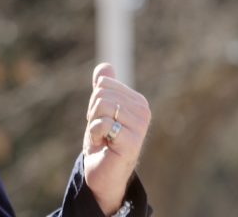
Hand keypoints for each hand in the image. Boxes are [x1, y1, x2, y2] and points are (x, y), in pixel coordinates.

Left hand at [82, 63, 150, 214]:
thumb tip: (106, 66)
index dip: (95, 102)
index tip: (102, 119)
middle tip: (102, 131)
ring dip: (94, 124)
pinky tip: (103, 145)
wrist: (102, 171)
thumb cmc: (103, 140)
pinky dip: (94, 134)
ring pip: (101, 107)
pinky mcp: (132, 142)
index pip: (103, 84)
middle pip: (101, 94)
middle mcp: (143, 112)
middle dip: (93, 113)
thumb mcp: (100, 110)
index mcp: (138, 102)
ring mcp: (140, 127)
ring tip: (103, 138)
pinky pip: (102, 124)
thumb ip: (104, 88)